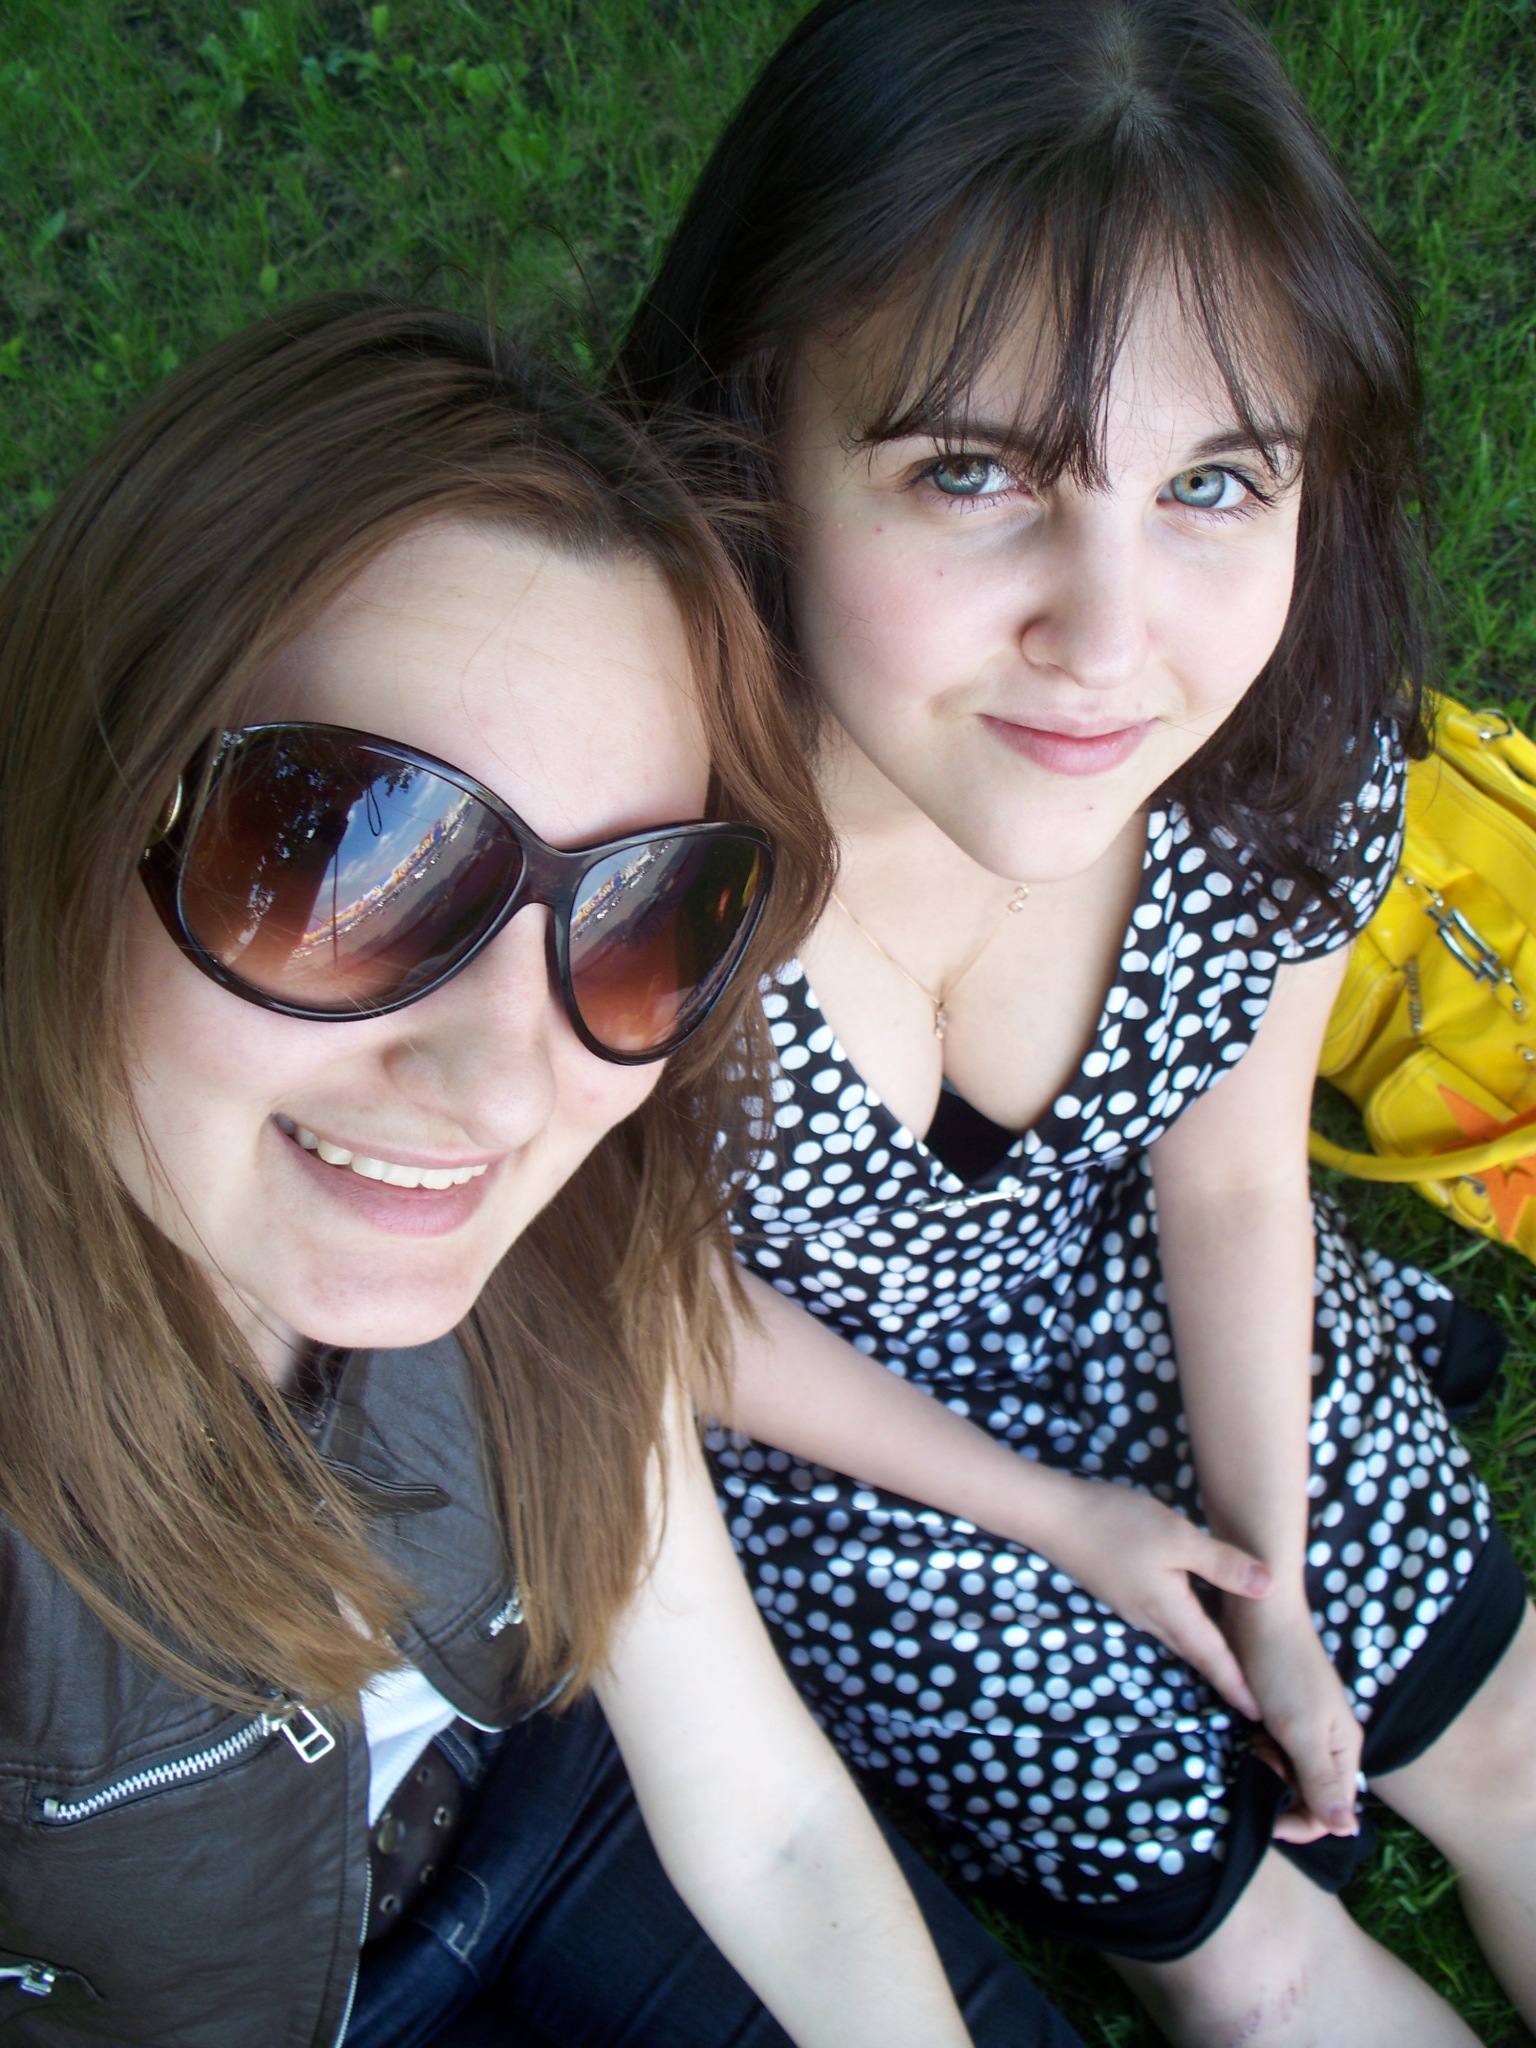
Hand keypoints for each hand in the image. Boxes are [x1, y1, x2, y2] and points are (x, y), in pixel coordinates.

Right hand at [1034, 1477, 1271, 1719]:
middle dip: (1224, 1677)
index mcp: (1170, 1611)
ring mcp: (1133, 1606)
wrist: (1054, 1518)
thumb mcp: (1178, 1538)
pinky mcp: (1122, 1591)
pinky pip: (1165, 1622)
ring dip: (1205, 1655)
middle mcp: (1152, 1618)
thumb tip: (1268, 1588)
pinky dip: (1188, 1631)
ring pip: (1179, 1639)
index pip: (1212, 1657)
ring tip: (1229, 1664)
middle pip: (1196, 1654)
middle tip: (1251, 1697)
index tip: (1259, 1713)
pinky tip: (1194, 1619)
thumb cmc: (1117, 1525)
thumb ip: (1221, 1563)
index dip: (1237, 1684)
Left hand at [1224, 1593, 1362, 1842]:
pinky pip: (1273, 1749)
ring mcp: (1304, 1726)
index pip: (1332, 1813)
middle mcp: (1329, 1743)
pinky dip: (1258, 1749)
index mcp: (1344, 1750)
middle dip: (1281, 1792)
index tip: (1269, 1821)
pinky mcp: (1279, 1712)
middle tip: (1259, 1762)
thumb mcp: (1303, 1731)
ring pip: (1288, 1773)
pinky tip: (1247, 1734)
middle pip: (1309, 1795)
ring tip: (1253, 1744)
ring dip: (1268, 1771)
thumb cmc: (1283, 1670)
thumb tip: (1349, 1831)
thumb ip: (1322, 1781)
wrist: (1259, 1612)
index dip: (1302, 1825)